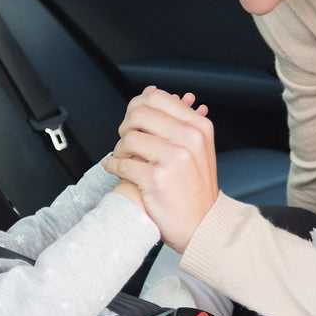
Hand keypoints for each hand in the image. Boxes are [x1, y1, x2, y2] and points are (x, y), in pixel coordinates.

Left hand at [103, 86, 217, 250]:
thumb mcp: (195, 147)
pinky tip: (116, 168)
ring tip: (124, 158)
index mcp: (198, 127)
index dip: (137, 107)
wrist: (202, 225)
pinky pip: (122, 163)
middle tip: (127, 141)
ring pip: (128, 138)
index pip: (157, 98)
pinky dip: (113, 166)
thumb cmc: (194, 186)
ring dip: (119, 149)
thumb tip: (149, 90)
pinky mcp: (156, 179)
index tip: (134, 122)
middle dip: (126, 126)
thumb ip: (174, 119)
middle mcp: (189, 140)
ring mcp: (174, 159)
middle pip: (139, 114)